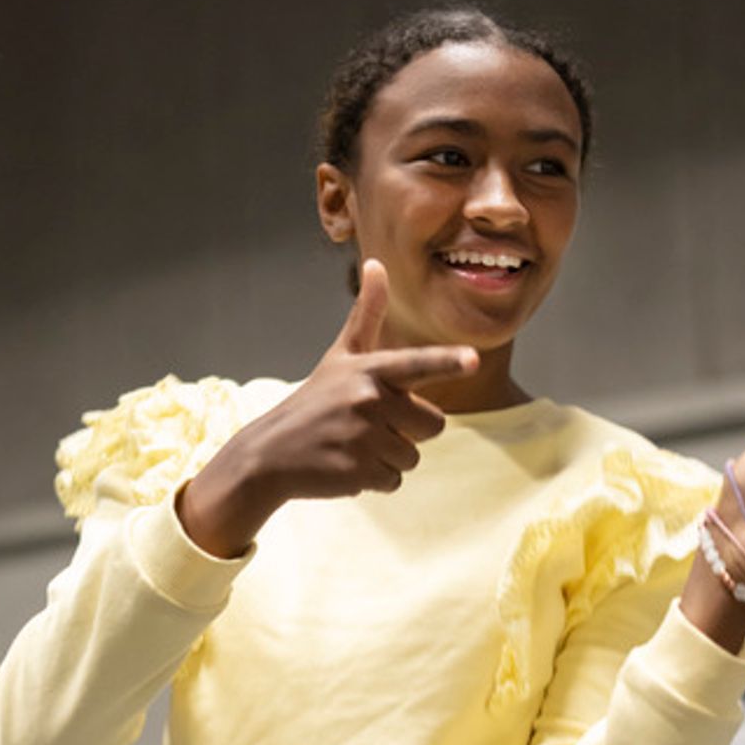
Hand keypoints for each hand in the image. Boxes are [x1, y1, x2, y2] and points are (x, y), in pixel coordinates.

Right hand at [181, 262, 478, 556]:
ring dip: (389, 457)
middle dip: (409, 431)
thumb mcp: (341, 356)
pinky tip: (347, 465)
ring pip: (413, 456)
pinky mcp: (356, 471)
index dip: (447, 362)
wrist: (271, 452)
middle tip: (369, 426)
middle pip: (433, 424)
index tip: (473, 360)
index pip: (417, 365)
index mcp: (370, 370)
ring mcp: (362, 437)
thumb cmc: (316, 401)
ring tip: (354, 445)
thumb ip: (367, 315)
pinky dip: (374, 480)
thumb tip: (377, 264)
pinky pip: (394, 481)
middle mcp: (368, 400)